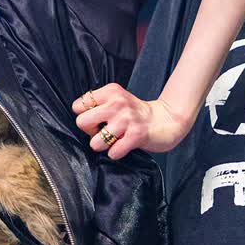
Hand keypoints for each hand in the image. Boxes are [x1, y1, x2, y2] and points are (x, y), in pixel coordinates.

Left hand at [71, 84, 189, 158]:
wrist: (166, 120)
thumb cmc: (136, 114)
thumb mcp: (117, 99)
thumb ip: (98, 104)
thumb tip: (79, 120)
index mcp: (110, 91)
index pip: (78, 106)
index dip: (85, 117)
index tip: (98, 120)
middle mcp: (117, 103)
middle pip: (81, 122)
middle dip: (90, 132)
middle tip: (103, 131)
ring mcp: (127, 119)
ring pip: (95, 142)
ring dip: (104, 145)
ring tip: (115, 140)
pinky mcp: (136, 135)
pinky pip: (113, 152)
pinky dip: (117, 153)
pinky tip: (125, 146)